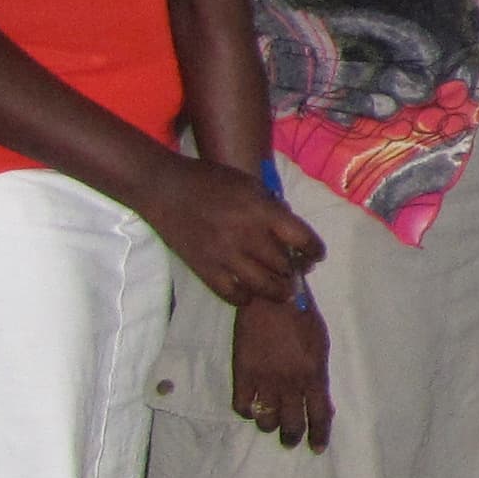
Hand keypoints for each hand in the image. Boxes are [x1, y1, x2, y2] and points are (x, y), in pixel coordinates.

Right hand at [145, 158, 323, 309]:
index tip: (315, 255)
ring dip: (276, 291)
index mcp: (262, 212)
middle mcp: (247, 236)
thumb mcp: (249, 184)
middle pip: (284, 266)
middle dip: (295, 271)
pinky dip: (244, 297)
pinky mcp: (204, 269)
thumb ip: (271, 206)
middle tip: (296, 272)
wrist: (163, 188)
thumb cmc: (209, 180)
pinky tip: (248, 293)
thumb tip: (289, 228)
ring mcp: (224, 256)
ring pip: (263, 286)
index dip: (314, 250)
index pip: (302, 239)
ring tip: (281, 291)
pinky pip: (232, 294)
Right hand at [230, 294, 331, 447]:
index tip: (317, 448)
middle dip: (292, 437)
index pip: (320, 415)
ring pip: (266, 419)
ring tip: (270, 422)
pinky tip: (251, 407)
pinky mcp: (243, 373)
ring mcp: (266, 379)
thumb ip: (320, 376)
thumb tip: (323, 402)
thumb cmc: (302, 317)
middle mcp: (291, 383)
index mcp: (314, 375)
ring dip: (269, 424)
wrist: (271, 297)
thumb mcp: (321, 347)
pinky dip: (247, 411)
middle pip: (292, 423)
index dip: (319, 435)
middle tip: (290, 440)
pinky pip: (242, 405)